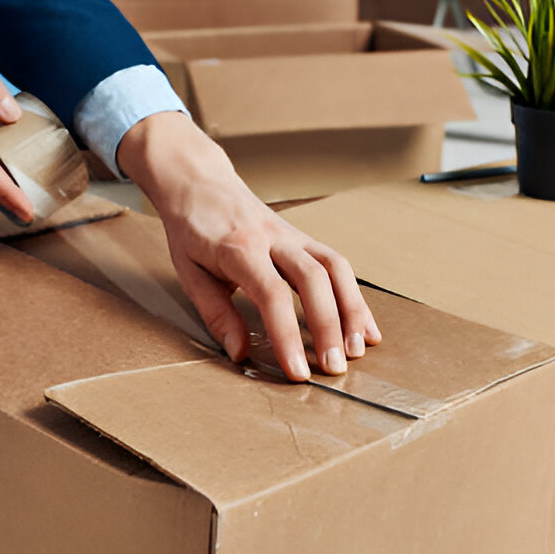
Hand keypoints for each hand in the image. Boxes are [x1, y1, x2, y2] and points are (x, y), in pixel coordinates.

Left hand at [118, 111, 380, 380]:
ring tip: (358, 349)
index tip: (297, 371)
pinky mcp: (305, 237)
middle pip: (313, 279)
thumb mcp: (190, 274)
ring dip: (352, 310)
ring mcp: (293, 234)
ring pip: (335, 267)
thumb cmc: (192, 230)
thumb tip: (239, 353)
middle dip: (328, 326)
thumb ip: (216, 314)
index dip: (288, 335)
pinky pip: (337, 264)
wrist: (199, 182)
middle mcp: (273, 238)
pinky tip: (364, 325)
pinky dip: (354, 296)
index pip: (272, 294)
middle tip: (334, 368)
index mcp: (239, 249)